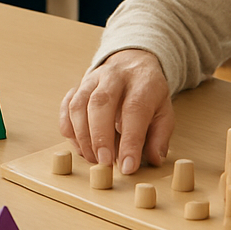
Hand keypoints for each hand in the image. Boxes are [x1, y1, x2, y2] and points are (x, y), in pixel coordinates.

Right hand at [59, 48, 173, 175]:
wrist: (132, 62)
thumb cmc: (148, 94)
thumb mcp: (164, 112)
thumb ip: (160, 136)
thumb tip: (154, 159)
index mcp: (142, 82)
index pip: (134, 110)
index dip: (130, 141)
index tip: (127, 166)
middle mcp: (115, 76)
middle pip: (101, 103)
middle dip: (100, 137)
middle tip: (104, 163)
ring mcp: (93, 79)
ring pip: (79, 105)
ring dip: (83, 136)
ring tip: (92, 158)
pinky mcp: (77, 85)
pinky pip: (66, 106)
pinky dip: (68, 128)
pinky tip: (78, 144)